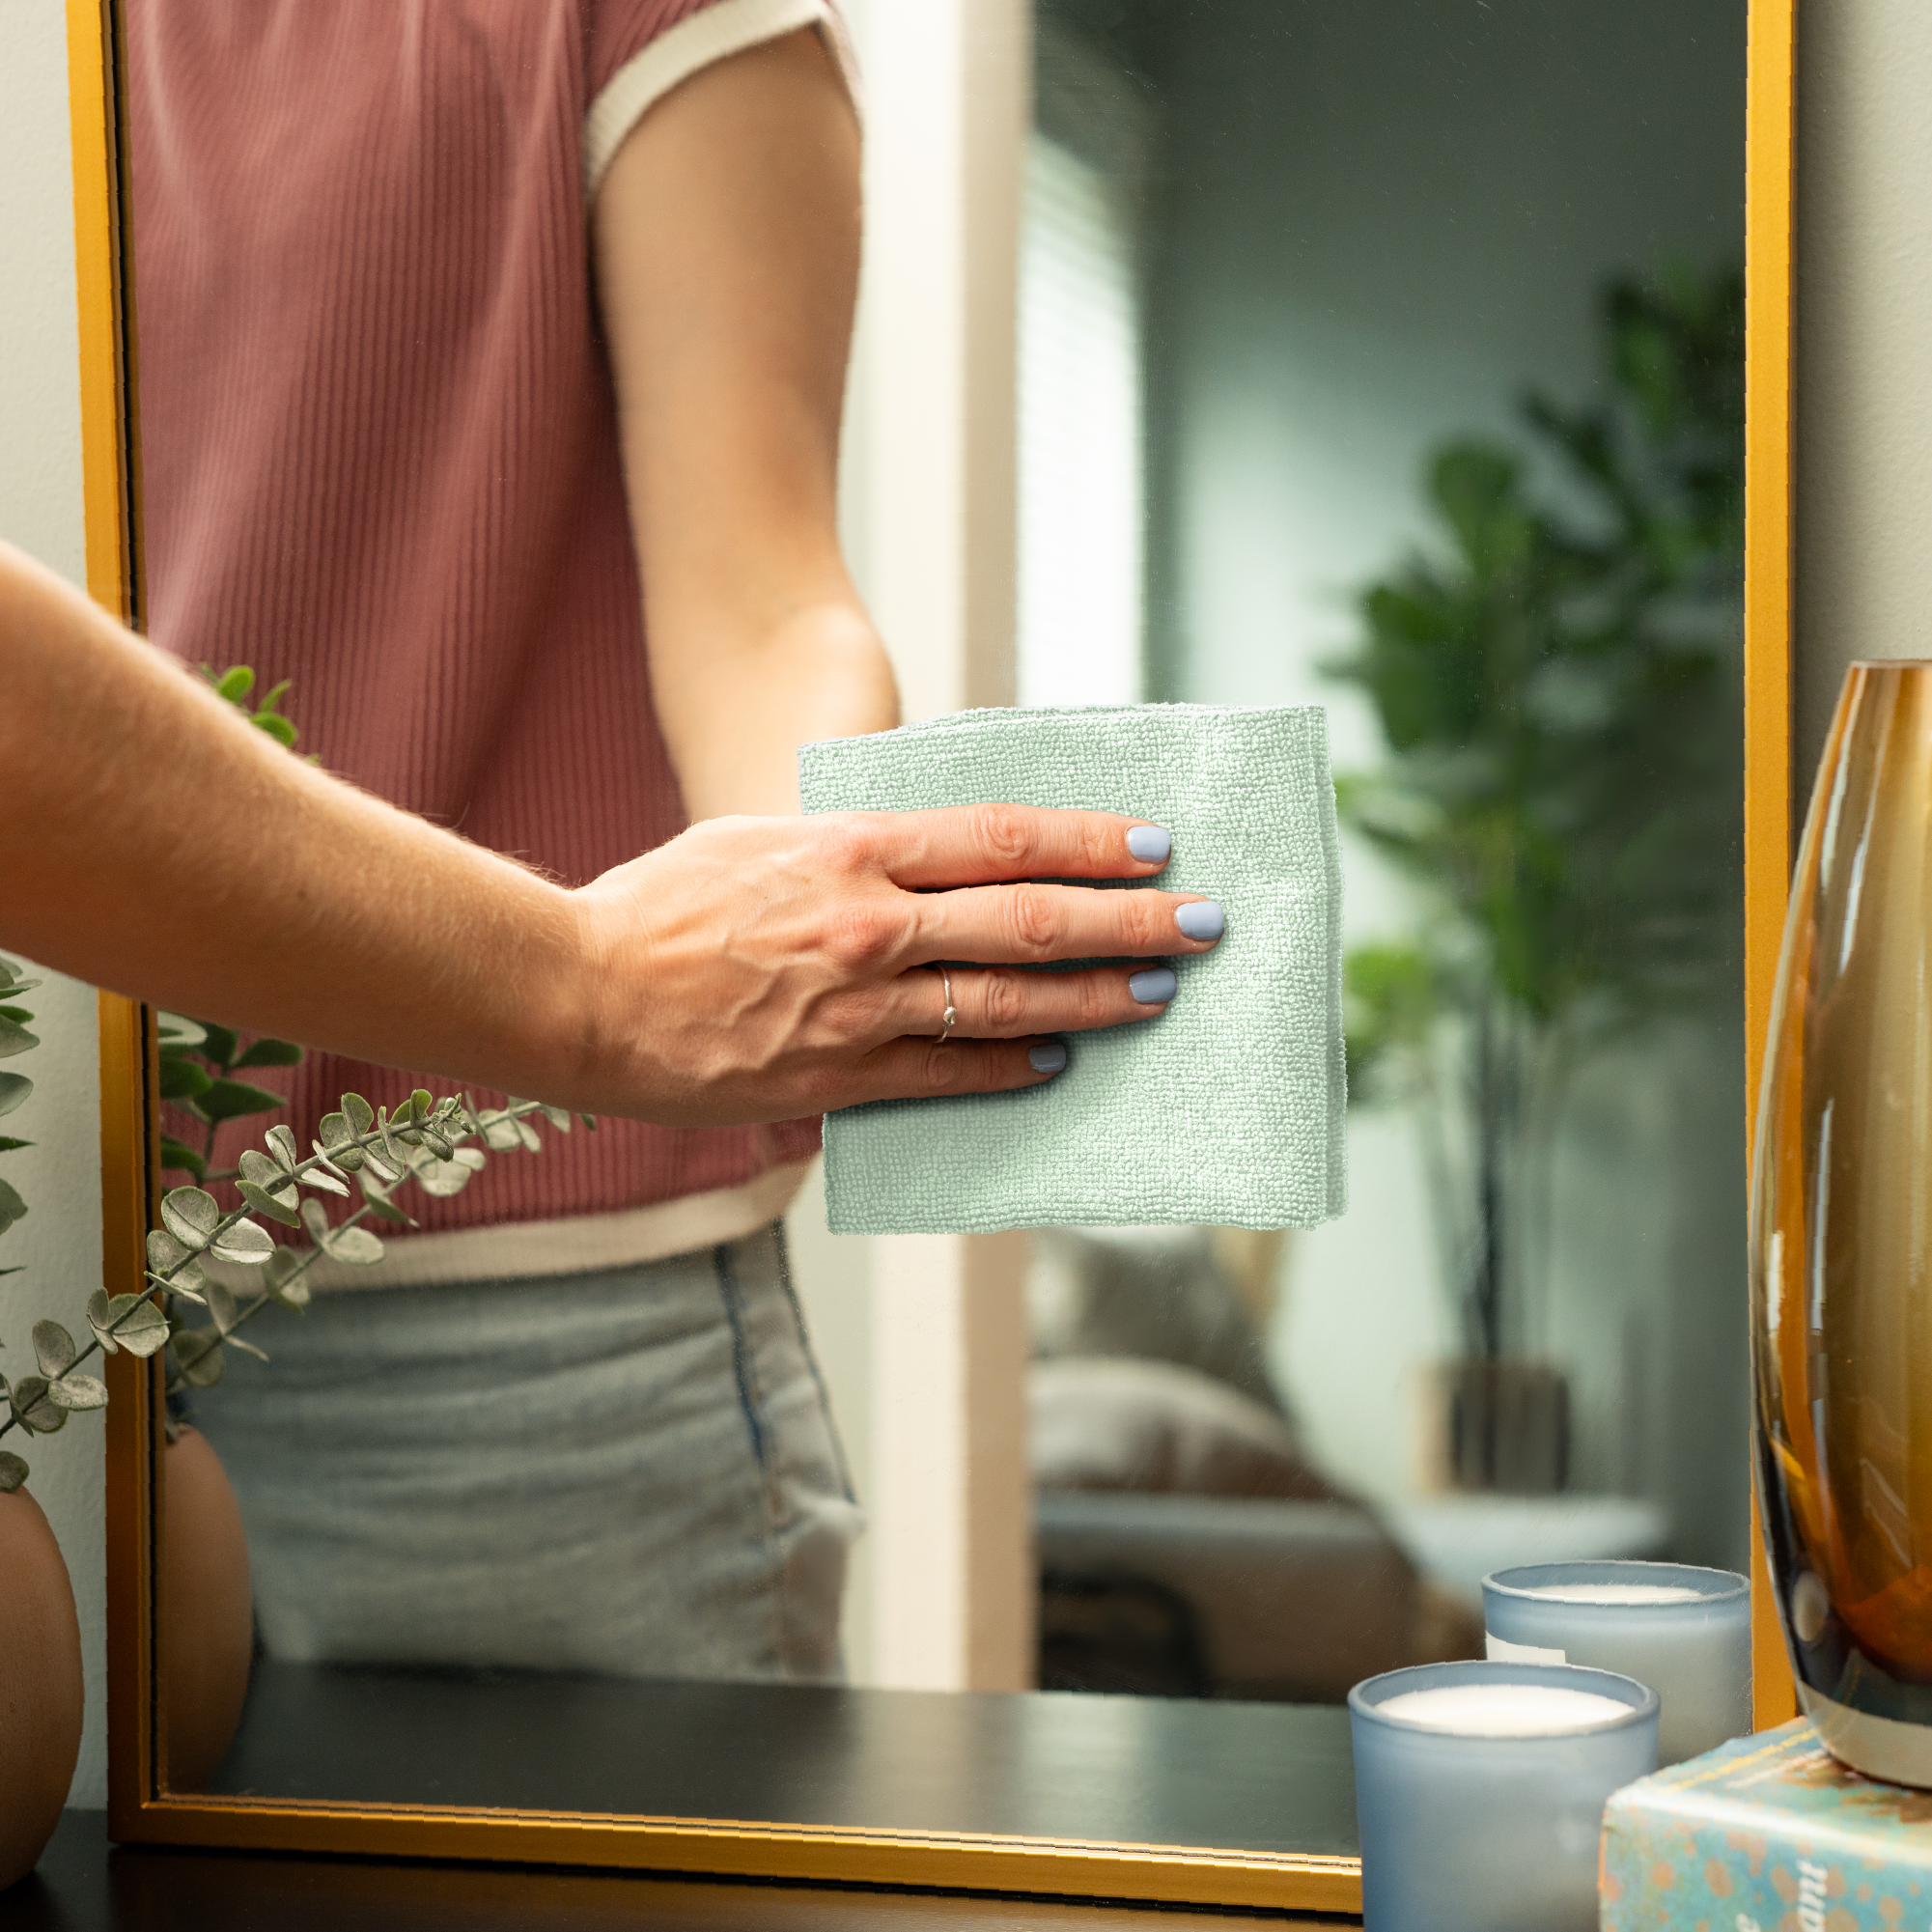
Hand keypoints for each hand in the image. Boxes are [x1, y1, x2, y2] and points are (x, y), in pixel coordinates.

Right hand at [570, 805, 1222, 1124]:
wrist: (579, 992)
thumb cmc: (662, 905)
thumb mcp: (763, 840)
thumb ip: (852, 848)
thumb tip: (931, 859)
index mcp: (851, 848)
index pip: (1002, 836)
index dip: (1089, 840)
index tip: (1153, 843)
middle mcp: (870, 922)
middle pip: (1031, 918)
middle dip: (1131, 920)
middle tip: (1202, 921)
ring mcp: (859, 1006)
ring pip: (1008, 1000)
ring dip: (1097, 997)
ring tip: (1159, 994)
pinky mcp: (837, 1077)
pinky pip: (949, 1074)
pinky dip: (1011, 1066)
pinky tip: (1058, 1060)